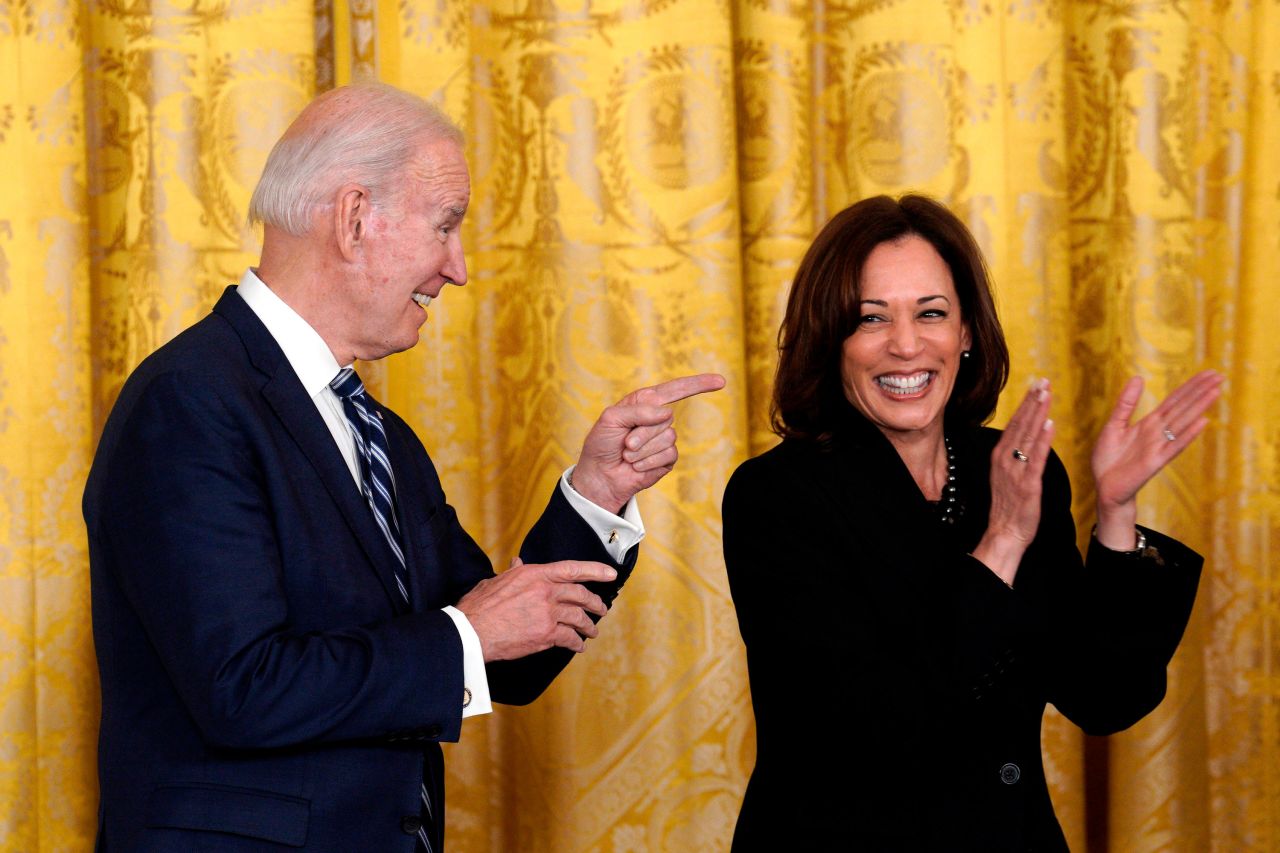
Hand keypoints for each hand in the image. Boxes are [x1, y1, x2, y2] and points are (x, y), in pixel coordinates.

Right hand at [455, 558, 615, 660]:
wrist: (472, 631)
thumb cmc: (480, 606)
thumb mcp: (497, 580)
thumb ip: (512, 571)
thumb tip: (518, 561)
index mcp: (535, 574)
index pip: (572, 568)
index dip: (595, 570)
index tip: (610, 573)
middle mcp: (545, 591)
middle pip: (581, 594)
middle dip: (595, 602)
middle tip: (601, 608)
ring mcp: (548, 613)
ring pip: (579, 617)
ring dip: (588, 625)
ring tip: (592, 630)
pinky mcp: (546, 634)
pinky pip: (570, 638)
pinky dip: (577, 643)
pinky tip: (579, 646)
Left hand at [570, 373, 725, 510]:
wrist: (599, 476)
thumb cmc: (601, 444)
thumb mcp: (611, 418)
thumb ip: (638, 410)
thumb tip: (667, 412)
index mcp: (645, 402)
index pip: (676, 389)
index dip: (698, 384)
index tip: (720, 381)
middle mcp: (657, 419)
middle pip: (666, 418)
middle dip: (642, 432)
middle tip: (625, 443)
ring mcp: (664, 440)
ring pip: (667, 438)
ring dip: (642, 450)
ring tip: (628, 455)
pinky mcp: (667, 460)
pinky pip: (668, 455)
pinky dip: (648, 462)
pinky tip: (636, 466)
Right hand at [972, 379, 1054, 585]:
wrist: (1005, 532)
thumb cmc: (1008, 504)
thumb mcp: (1006, 474)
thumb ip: (1015, 454)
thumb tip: (1026, 435)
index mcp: (1000, 455)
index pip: (1015, 423)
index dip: (1026, 403)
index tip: (1036, 384)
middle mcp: (1005, 459)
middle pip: (1021, 424)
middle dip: (1032, 401)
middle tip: (1043, 381)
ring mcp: (1015, 471)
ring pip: (1028, 436)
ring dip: (1037, 413)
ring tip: (1046, 394)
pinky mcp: (1027, 484)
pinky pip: (1036, 458)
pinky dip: (1043, 440)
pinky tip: (1049, 425)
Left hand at [1091, 370, 1222, 548]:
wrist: (1105, 486)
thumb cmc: (1109, 459)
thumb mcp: (1114, 425)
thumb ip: (1126, 403)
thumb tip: (1138, 377)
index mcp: (1149, 423)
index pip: (1174, 401)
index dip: (1190, 386)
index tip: (1209, 372)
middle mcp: (1158, 433)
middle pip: (1183, 408)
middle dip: (1200, 391)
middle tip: (1220, 375)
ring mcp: (1159, 446)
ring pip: (1182, 423)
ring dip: (1198, 407)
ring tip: (1215, 391)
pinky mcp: (1155, 461)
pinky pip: (1174, 446)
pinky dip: (1188, 434)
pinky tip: (1202, 422)